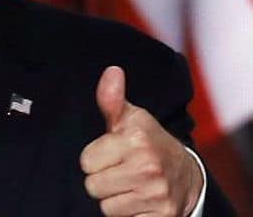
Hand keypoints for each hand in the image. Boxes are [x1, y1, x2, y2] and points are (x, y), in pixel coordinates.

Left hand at [80, 66, 202, 216]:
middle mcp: (148, 167)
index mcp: (136, 139)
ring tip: (128, 184)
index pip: (86, 161)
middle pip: (92, 186)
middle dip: (102, 179)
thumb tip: (111, 71)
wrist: (188, 174)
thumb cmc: (149, 142)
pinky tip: (138, 200)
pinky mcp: (161, 216)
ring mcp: (156, 194)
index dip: (95, 158)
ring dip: (113, 198)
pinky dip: (127, 214)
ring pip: (105, 206)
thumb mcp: (131, 118)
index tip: (111, 153)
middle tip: (119, 170)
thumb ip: (112, 99)